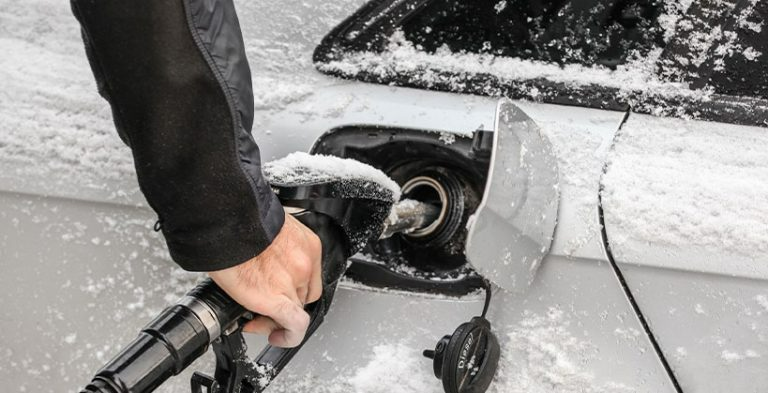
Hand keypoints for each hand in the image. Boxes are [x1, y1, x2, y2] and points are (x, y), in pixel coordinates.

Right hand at [208, 212, 322, 347]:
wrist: (224, 224)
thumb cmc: (237, 223)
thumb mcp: (267, 233)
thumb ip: (273, 251)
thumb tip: (259, 264)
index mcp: (305, 244)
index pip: (307, 276)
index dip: (291, 289)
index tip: (276, 292)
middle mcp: (304, 263)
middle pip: (302, 295)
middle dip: (284, 304)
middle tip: (263, 309)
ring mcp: (294, 281)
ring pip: (297, 312)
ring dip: (279, 320)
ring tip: (260, 321)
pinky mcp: (279, 299)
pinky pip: (295, 326)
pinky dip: (289, 336)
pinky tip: (276, 337)